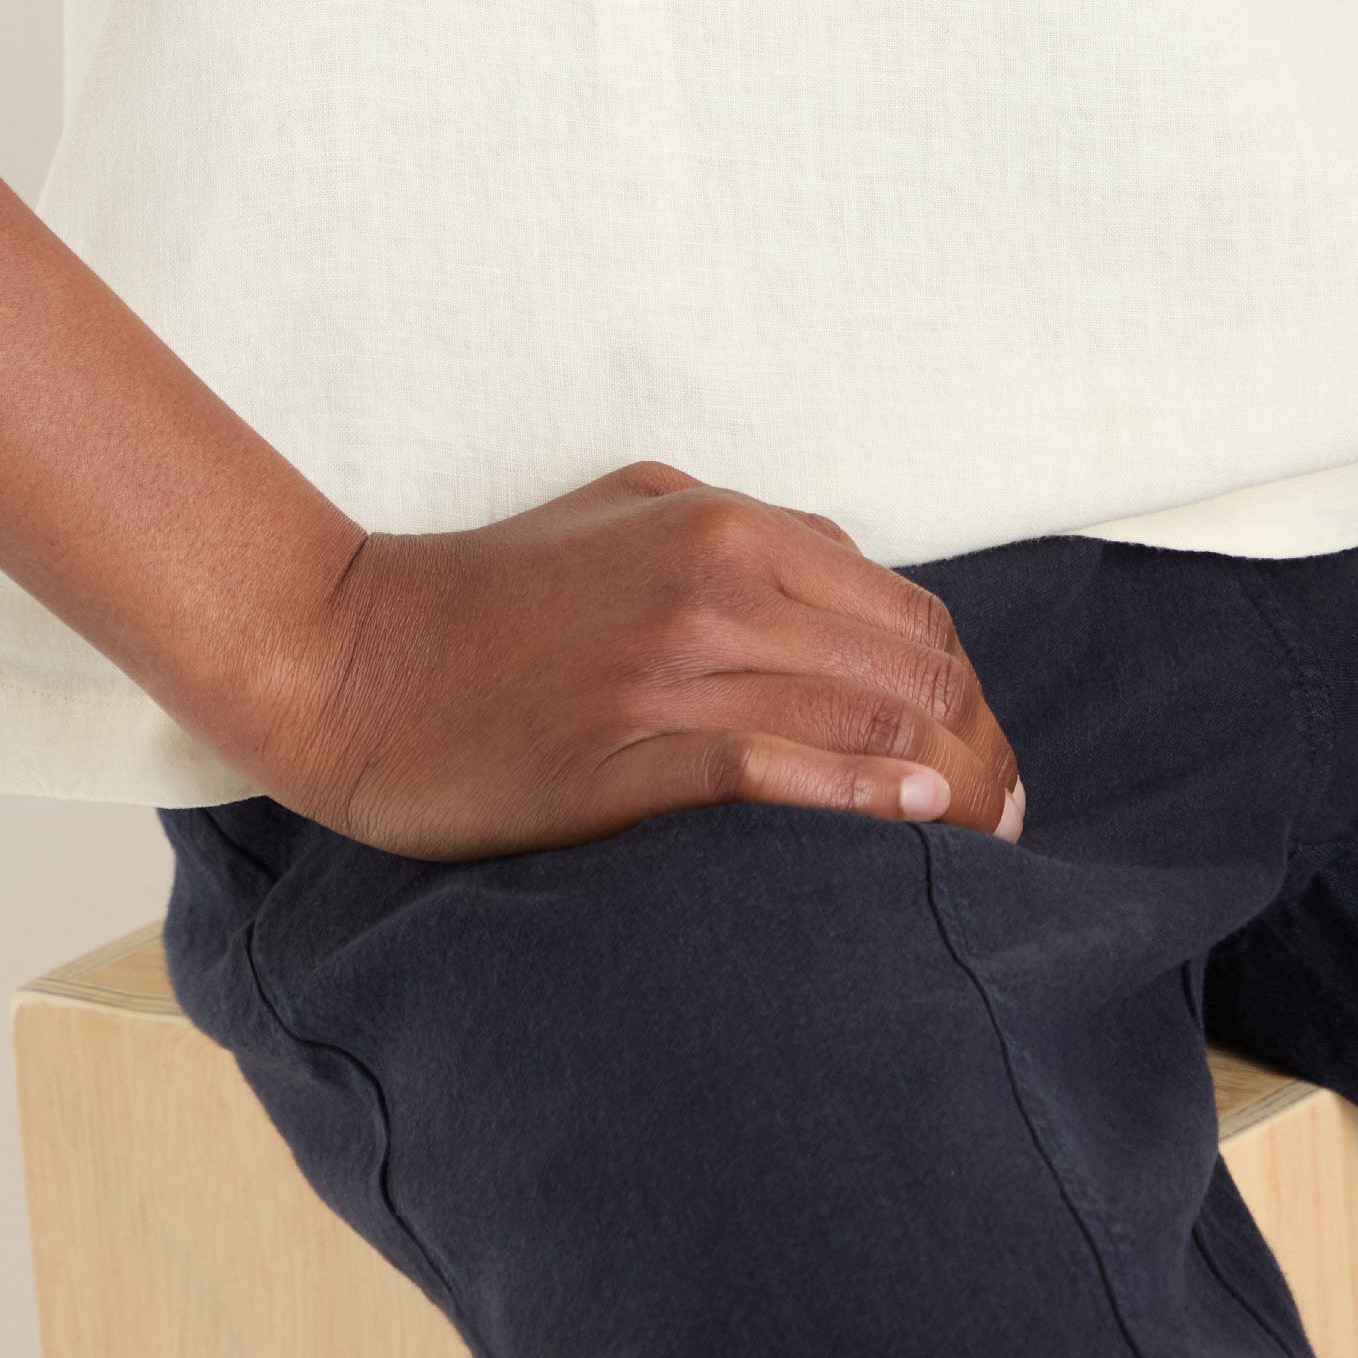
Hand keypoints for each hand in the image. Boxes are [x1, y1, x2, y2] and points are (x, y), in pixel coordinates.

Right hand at [255, 459, 1027, 860]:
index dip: (970, 694)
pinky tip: (907, 829)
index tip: (988, 757)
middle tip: (1003, 821)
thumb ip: (749, 532)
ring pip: (859, 724)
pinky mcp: (622, 753)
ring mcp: (669, 669)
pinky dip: (855, 802)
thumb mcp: (636, 509)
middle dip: (978, 750)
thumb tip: (850, 579)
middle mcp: (716, 584)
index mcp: (729, 525)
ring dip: (942, 792)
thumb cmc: (494, 587)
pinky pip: (772, 774)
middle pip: (908, 672)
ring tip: (978, 848)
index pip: (909, 613)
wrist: (354, 657)